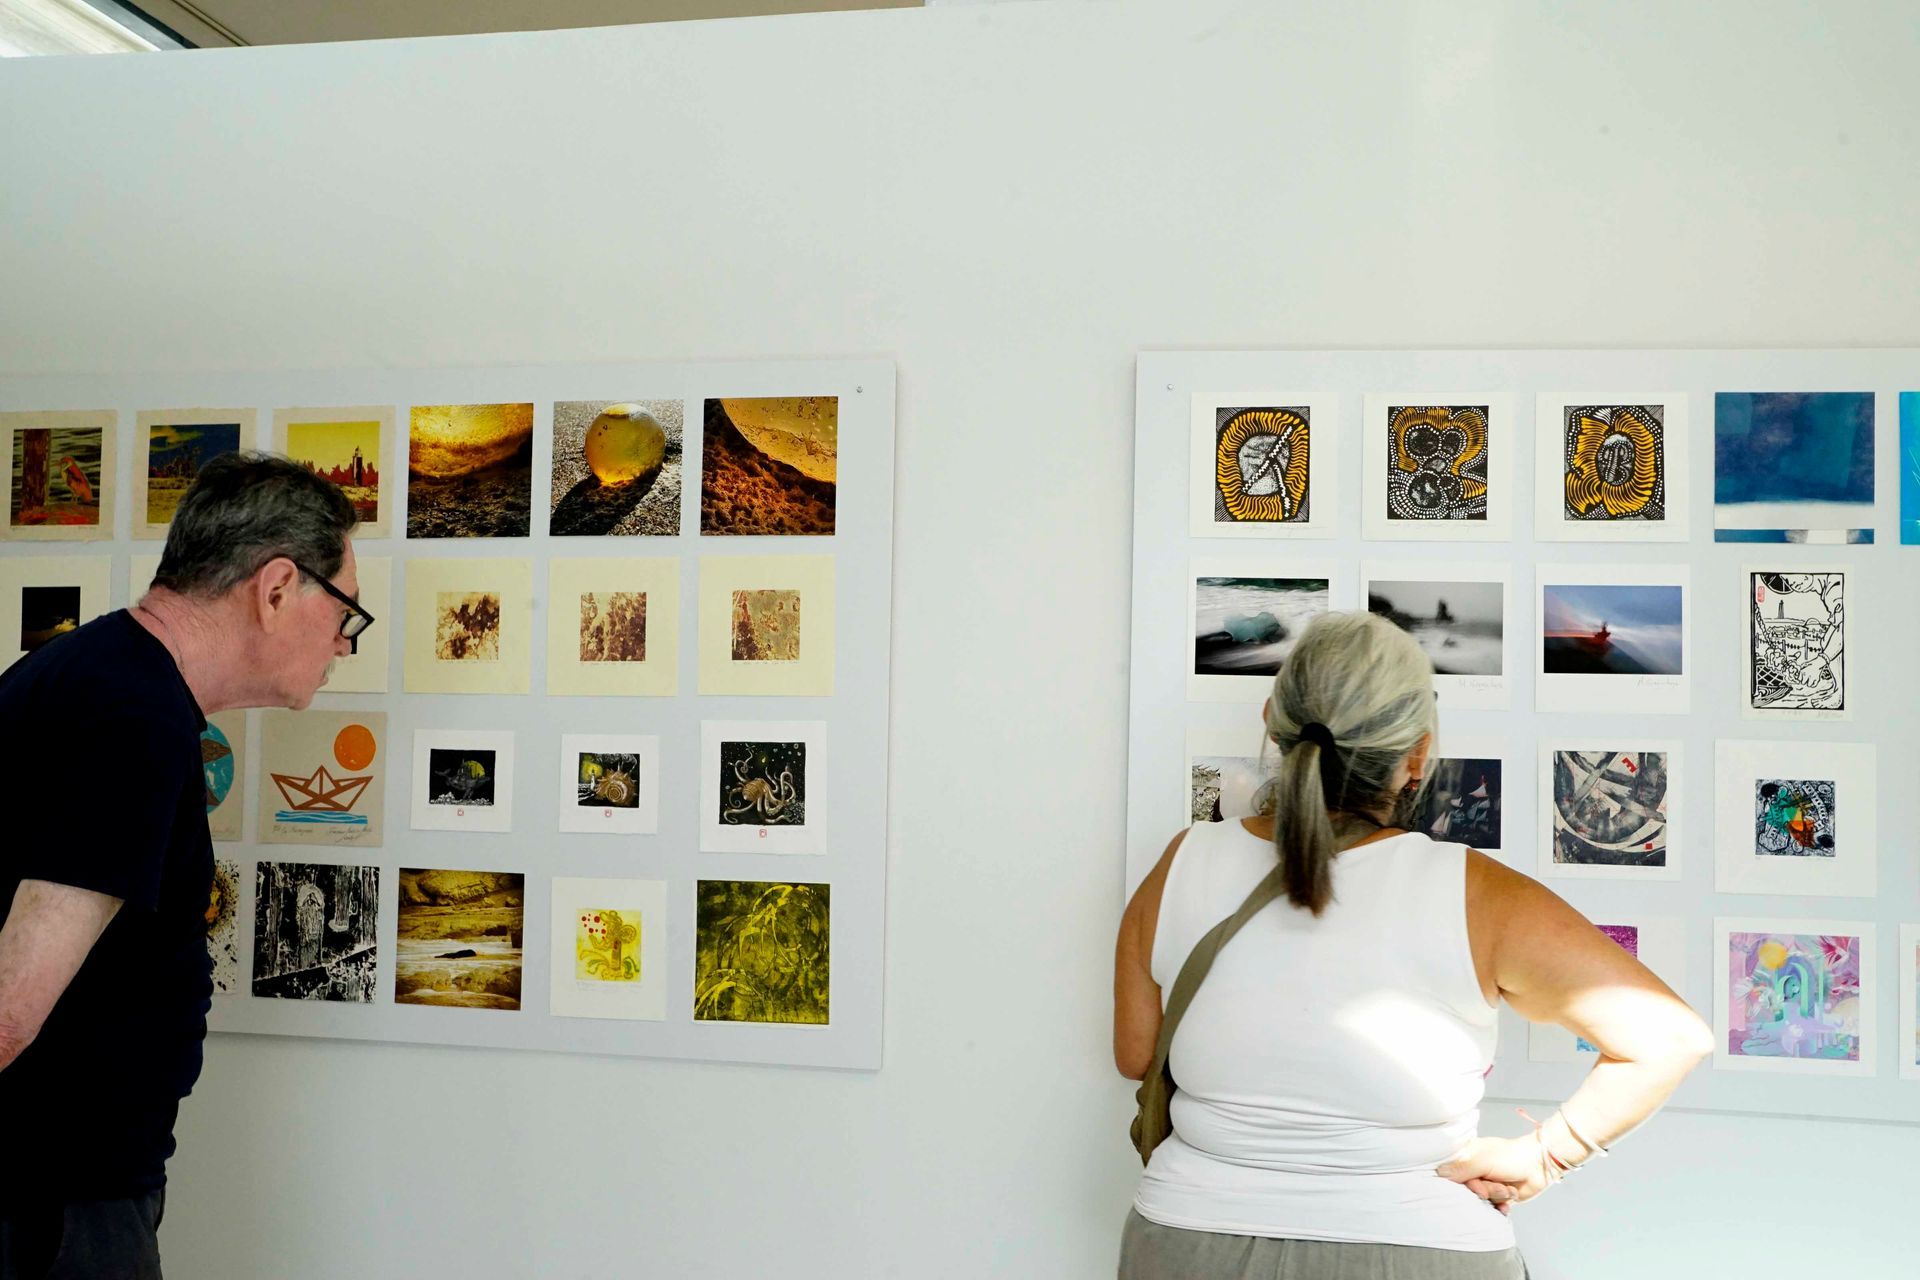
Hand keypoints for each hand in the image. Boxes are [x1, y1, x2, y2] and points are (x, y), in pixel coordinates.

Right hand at [1437, 1135, 1552, 1210]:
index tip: (1474, 1185)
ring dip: (1496, 1196)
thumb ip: (1462, 1168)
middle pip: (1467, 1190)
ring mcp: (1486, 1183)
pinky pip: (1492, 1207)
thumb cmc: (1511, 1157)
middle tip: (1494, 1186)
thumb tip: (1439, 1172)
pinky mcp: (1497, 1196)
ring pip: (1481, 1200)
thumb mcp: (1483, 1161)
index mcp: (1466, 1156)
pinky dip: (1501, 1206)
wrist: (1539, 1166)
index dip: (1461, 1183)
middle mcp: (1474, 1171)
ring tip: (1507, 1188)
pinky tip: (1509, 1200)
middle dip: (1483, 1191)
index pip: (1451, 1173)